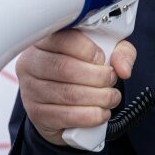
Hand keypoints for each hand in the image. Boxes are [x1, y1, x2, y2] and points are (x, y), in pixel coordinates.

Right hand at [16, 30, 136, 146]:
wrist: (63, 103)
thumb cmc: (81, 71)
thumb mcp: (105, 53)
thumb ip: (119, 52)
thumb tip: (123, 68)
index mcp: (44, 41)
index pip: (62, 38)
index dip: (88, 50)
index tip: (102, 59)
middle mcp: (31, 63)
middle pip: (65, 68)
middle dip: (97, 77)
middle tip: (111, 80)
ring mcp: (30, 90)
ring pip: (67, 94)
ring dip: (98, 98)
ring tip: (111, 97)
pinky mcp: (36, 114)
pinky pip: (66, 116)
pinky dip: (90, 116)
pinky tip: (102, 112)